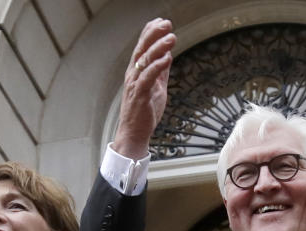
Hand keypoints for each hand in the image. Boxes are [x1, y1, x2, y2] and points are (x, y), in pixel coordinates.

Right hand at [113, 18, 175, 158]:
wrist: (134, 134)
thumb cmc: (143, 113)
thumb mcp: (156, 87)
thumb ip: (160, 72)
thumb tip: (167, 55)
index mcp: (136, 72)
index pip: (142, 47)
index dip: (150, 33)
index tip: (161, 21)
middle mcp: (133, 75)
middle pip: (142, 49)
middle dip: (154, 34)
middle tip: (166, 24)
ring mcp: (135, 85)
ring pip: (145, 61)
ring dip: (158, 47)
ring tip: (171, 37)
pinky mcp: (140, 95)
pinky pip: (148, 77)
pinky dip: (157, 66)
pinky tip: (167, 58)